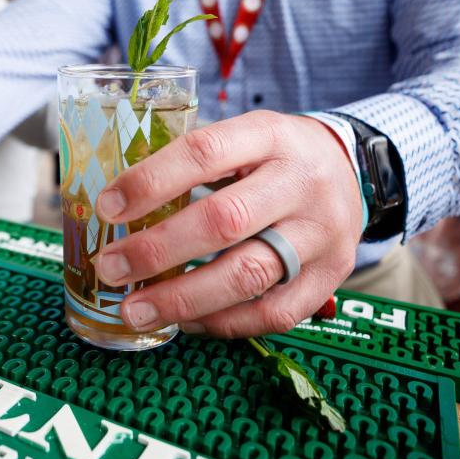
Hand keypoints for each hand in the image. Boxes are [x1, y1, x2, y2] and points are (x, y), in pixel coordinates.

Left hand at [90, 111, 361, 338]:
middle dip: (158, 250)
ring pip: (248, 274)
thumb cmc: (274, 156)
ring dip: (183, 298)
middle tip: (111, 267)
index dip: (151, 181)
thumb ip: (191, 163)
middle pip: (224, 221)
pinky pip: (273, 313)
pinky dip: (222, 323)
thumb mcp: (243, 136)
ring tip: (135, 310)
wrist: (351, 170)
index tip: (108, 207)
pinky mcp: (331, 278)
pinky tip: (184, 322)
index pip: (205, 153)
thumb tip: (115, 204)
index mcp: (270, 135)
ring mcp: (321, 234)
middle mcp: (301, 183)